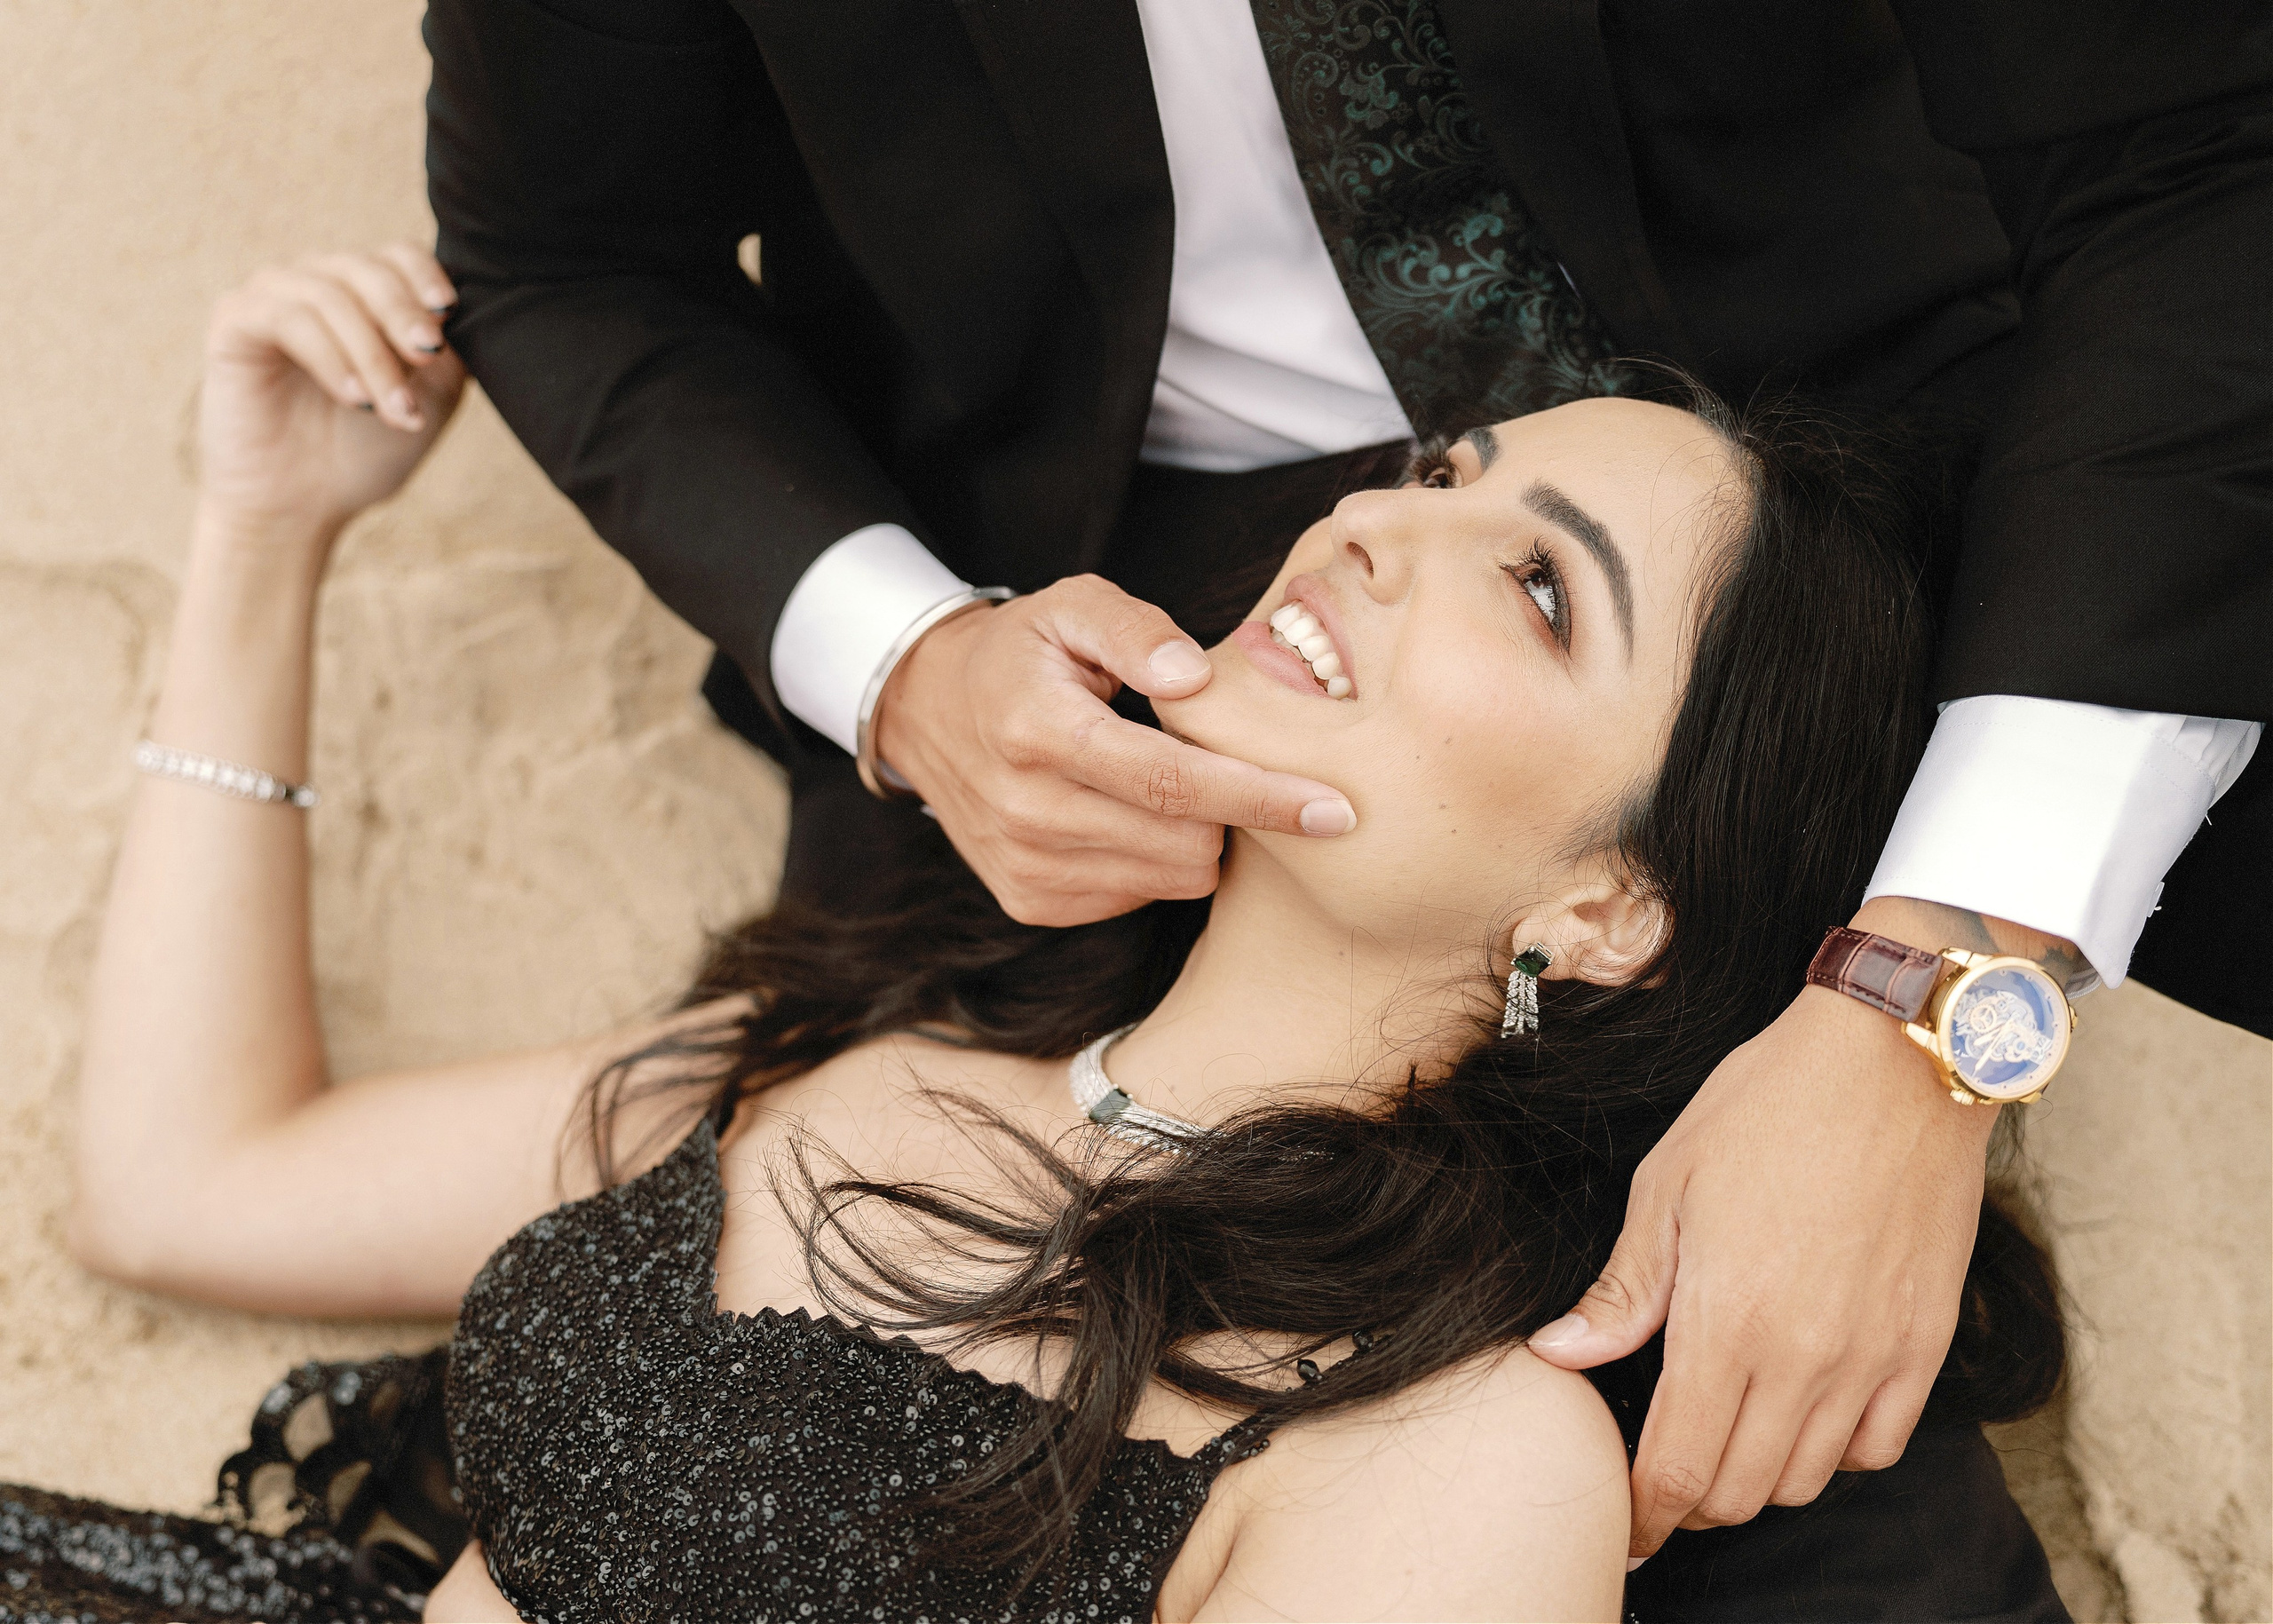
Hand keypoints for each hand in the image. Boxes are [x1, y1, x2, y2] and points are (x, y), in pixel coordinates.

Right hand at [197, 244, 465, 543]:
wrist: (303, 505)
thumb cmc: (364, 450)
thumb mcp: (429, 398)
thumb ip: (448, 351)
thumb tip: (466, 314)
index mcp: (363, 296)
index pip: (397, 254)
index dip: (424, 275)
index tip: (447, 314)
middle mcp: (317, 284)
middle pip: (367, 268)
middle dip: (403, 318)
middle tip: (425, 361)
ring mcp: (272, 298)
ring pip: (330, 294)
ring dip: (371, 353)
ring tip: (391, 407)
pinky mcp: (234, 322)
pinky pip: (287, 317)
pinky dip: (330, 356)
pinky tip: (353, 397)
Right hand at [873, 574, 1357, 925]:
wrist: (928, 711)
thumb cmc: (1020, 652)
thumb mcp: (1071, 604)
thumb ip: (1136, 628)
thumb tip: (1192, 676)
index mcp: (1041, 731)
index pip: (1175, 781)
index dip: (1262, 797)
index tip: (1335, 808)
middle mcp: (1027, 809)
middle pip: (1186, 842)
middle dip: (1232, 808)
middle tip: (1223, 762)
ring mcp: (1025, 864)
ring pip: (1171, 877)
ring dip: (1195, 835)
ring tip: (1165, 783)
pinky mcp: (1028, 899)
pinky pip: (1136, 896)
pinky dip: (1153, 859)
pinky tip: (1127, 814)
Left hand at [1528, 897, 2073, 1559]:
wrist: (1892, 1062)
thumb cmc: (1768, 1106)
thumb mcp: (1668, 1184)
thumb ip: (1622, 1290)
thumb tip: (1560, 1355)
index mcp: (1728, 1323)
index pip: (1678, 1470)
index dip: (1644, 1515)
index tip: (1624, 1525)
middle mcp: (1805, 1359)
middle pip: (1741, 1492)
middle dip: (1693, 1500)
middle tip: (1667, 1473)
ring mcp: (1874, 1358)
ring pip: (1808, 1480)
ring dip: (1760, 1476)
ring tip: (1729, 1435)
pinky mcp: (1926, 1345)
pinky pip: (1879, 1445)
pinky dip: (1837, 1450)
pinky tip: (1806, 1408)